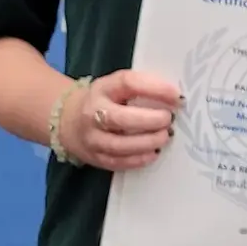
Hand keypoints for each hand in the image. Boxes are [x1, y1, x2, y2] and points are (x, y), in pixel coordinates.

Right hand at [54, 69, 179, 170]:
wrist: (69, 120)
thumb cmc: (105, 100)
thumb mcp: (118, 86)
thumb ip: (142, 88)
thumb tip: (176, 98)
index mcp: (104, 88)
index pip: (127, 83)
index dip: (154, 88)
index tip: (177, 96)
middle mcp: (93, 112)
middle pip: (119, 118)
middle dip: (149, 120)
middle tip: (169, 120)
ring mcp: (92, 137)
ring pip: (118, 144)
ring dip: (146, 142)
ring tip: (164, 137)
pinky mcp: (94, 157)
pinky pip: (116, 162)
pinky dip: (137, 160)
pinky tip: (153, 153)